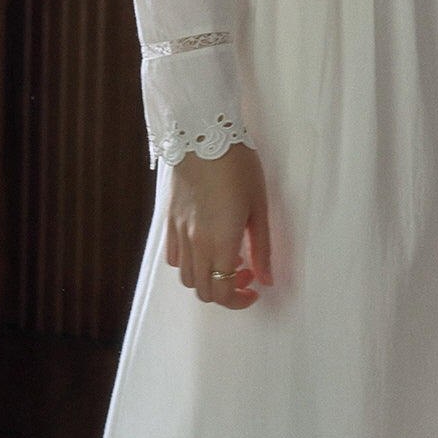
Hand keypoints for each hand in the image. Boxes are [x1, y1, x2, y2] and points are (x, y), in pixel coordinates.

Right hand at [165, 142, 287, 308]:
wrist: (203, 137)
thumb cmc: (238, 167)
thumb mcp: (259, 206)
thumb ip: (262, 248)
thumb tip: (267, 279)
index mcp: (220, 242)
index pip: (223, 292)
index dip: (239, 301)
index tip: (254, 291)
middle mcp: (195, 243)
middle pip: (204, 290)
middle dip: (227, 292)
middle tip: (246, 273)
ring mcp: (179, 233)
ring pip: (187, 278)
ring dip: (208, 279)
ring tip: (227, 259)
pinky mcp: (169, 221)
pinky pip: (174, 258)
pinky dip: (189, 264)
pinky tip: (205, 246)